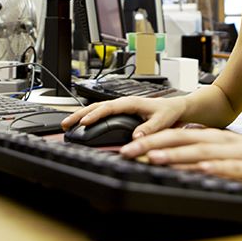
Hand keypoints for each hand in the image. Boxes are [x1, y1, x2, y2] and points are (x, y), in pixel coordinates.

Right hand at [60, 95, 187, 138]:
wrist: (175, 108)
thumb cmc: (168, 112)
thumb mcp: (162, 121)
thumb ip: (149, 129)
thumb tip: (136, 137)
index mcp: (131, 102)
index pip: (109, 107)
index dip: (95, 114)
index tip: (84, 122)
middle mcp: (124, 102)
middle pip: (97, 106)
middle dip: (79, 114)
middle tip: (66, 124)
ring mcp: (121, 106)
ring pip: (96, 108)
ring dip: (81, 115)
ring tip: (67, 124)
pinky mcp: (120, 111)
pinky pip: (101, 112)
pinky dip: (89, 117)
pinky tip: (80, 124)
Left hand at [119, 128, 241, 191]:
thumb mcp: (230, 154)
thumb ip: (207, 155)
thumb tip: (178, 159)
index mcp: (216, 139)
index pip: (178, 135)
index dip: (152, 138)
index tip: (129, 144)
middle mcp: (222, 143)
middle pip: (182, 140)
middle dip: (152, 144)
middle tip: (127, 150)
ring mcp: (236, 155)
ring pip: (199, 152)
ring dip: (173, 154)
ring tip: (150, 157)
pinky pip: (227, 167)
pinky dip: (209, 167)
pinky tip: (194, 169)